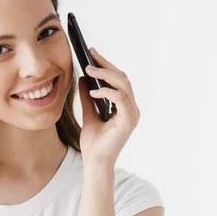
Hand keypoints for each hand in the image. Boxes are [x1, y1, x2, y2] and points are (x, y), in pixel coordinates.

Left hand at [78, 48, 140, 167]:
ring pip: (123, 86)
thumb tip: (84, 78)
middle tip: (90, 56)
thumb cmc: (93, 142)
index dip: (106, 65)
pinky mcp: (128, 121)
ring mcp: (132, 114)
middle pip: (123, 79)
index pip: (119, 80)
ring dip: (105, 75)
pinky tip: (93, 91)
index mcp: (124, 106)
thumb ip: (88, 97)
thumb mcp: (89, 113)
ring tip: (89, 70)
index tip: (92, 53)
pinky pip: (120, 99)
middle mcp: (132, 108)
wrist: (95, 162)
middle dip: (106, 65)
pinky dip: (107, 92)